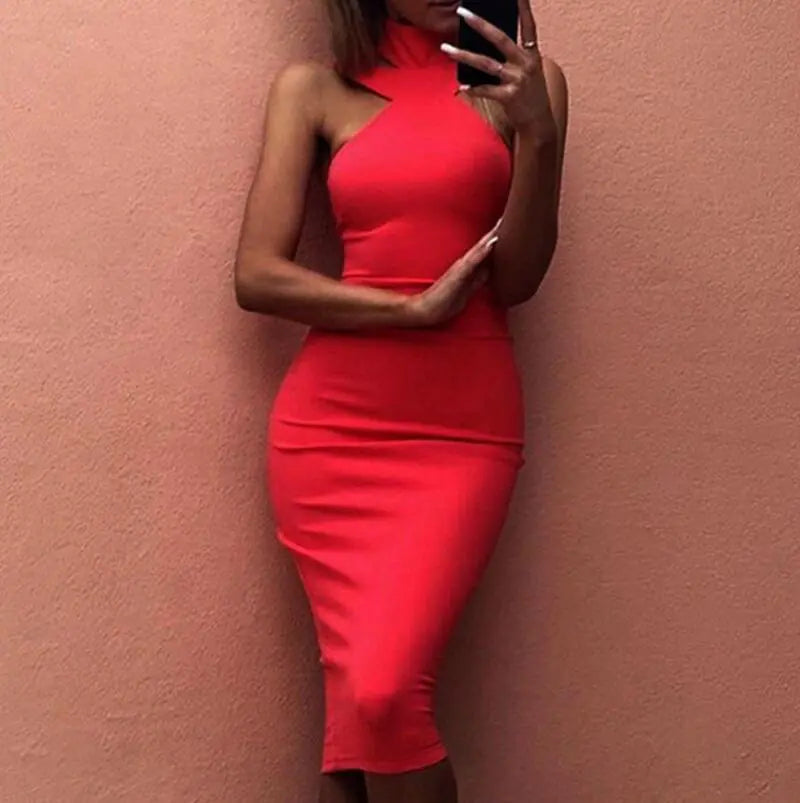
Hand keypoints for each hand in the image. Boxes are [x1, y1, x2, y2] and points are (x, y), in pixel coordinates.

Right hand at [400, 220, 501, 327]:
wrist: (423, 310)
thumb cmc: (443, 303)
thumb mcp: (466, 291)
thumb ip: (477, 280)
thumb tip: (489, 271)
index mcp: (468, 269)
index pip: (485, 251)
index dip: (497, 240)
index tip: (509, 226)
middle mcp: (464, 264)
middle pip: (483, 245)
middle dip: (496, 232)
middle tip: (509, 216)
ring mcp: (460, 268)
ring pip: (479, 249)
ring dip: (491, 236)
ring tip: (503, 223)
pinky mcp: (457, 275)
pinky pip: (472, 261)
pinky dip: (483, 250)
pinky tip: (492, 242)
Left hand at [442, 0, 556, 137]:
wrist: (539, 123)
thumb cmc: (530, 96)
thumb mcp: (528, 72)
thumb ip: (513, 58)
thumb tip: (487, 47)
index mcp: (531, 54)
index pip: (529, 25)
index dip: (524, 8)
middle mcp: (525, 63)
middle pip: (500, 39)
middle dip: (480, 24)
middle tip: (462, 12)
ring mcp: (517, 80)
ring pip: (485, 64)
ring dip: (463, 55)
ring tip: (446, 48)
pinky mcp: (509, 97)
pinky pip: (486, 90)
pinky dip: (472, 88)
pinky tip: (461, 86)